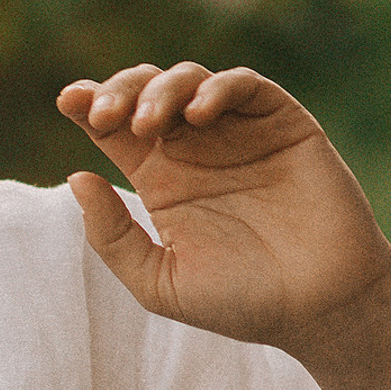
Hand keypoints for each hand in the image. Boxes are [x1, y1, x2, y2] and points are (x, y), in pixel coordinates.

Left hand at [56, 63, 390, 354]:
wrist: (322, 311)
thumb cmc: (242, 302)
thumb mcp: (159, 282)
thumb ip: (112, 236)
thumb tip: (76, 176)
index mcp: (158, 175)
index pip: (112, 125)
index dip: (87, 103)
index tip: (68, 102)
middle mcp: (193, 146)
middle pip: (142, 91)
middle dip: (117, 91)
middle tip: (104, 116)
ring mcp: (237, 131)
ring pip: (188, 78)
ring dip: (160, 90)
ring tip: (149, 123)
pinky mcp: (282, 124)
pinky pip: (245, 85)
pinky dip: (217, 87)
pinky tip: (197, 113)